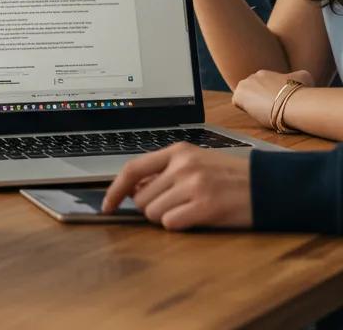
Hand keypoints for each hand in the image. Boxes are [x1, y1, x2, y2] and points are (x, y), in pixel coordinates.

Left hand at [102, 143, 252, 229]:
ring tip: (189, 210)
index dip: (115, 190)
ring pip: (153, 213)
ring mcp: (194, 185)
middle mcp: (182, 165)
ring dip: (166, 218)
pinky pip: (171, 224)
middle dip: (152, 209)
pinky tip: (197, 218)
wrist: (270, 185)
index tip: (107, 205)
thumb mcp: (196, 163)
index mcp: (177, 151)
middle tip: (176, 206)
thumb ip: (165, 172)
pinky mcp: (206, 206)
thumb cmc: (230, 177)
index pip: (132, 169)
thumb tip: (133, 191)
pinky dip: (179, 226)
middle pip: (141, 198)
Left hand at [232, 68, 314, 127]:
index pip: (260, 85)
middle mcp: (252, 77)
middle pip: (251, 90)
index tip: (275, 102)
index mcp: (264, 74)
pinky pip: (238, 103)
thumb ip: (298, 76)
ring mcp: (244, 85)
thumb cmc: (300, 92)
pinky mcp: (238, 96)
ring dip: (252, 103)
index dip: (267, 95)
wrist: (294, 102)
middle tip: (270, 109)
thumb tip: (301, 77)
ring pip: (245, 96)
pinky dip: (246, 109)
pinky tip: (258, 112)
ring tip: (265, 112)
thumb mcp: (303, 77)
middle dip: (258, 98)